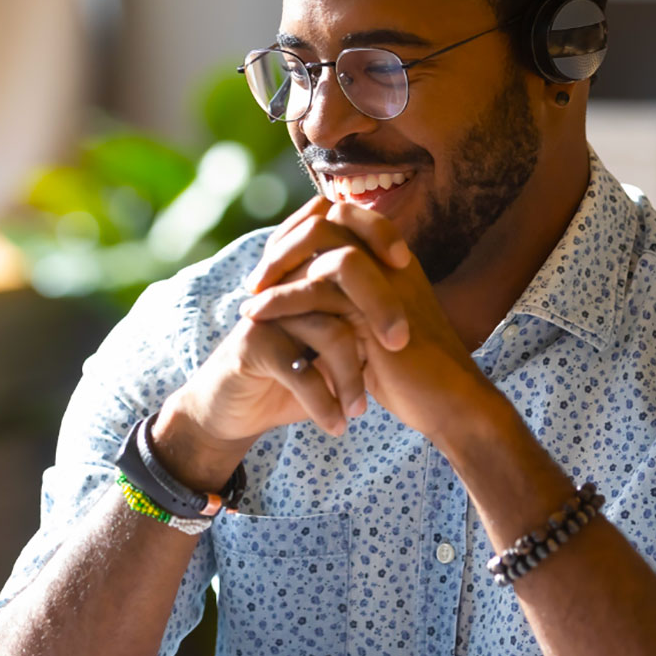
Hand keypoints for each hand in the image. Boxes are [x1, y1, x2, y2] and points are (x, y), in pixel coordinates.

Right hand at [152, 197, 413, 486]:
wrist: (236, 410)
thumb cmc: (294, 375)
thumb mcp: (332, 347)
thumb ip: (361, 321)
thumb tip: (419, 309)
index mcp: (306, 274)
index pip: (344, 229)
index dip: (378, 233)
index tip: (407, 265)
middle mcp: (287, 284)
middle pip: (342, 272)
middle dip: (380, 309)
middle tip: (399, 345)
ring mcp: (268, 312)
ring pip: (329, 331)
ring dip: (351, 376)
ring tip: (360, 411)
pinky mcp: (252, 345)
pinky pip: (301, 371)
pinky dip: (324, 403)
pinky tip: (336, 425)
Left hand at [240, 197, 492, 440]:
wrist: (448, 404)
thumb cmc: (410, 374)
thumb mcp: (372, 329)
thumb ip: (347, 303)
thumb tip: (305, 292)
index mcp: (393, 259)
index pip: (341, 217)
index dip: (301, 232)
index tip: (272, 265)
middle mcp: (391, 260)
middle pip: (328, 218)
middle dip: (284, 243)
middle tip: (256, 278)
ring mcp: (386, 279)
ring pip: (321, 245)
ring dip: (277, 266)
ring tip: (250, 298)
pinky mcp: (376, 309)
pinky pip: (318, 288)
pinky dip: (280, 299)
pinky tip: (256, 315)